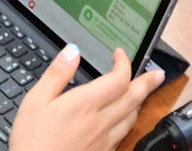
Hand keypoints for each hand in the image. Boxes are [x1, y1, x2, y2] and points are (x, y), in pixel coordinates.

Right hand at [7, 48, 165, 150]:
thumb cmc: (33, 140)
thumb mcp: (36, 101)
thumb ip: (57, 74)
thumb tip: (72, 51)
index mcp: (85, 104)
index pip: (118, 79)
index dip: (124, 63)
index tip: (120, 54)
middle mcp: (100, 121)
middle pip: (133, 99)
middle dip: (147, 83)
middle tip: (158, 73)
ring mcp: (104, 140)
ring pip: (132, 118)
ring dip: (140, 101)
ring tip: (143, 92)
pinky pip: (123, 135)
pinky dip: (129, 121)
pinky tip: (125, 121)